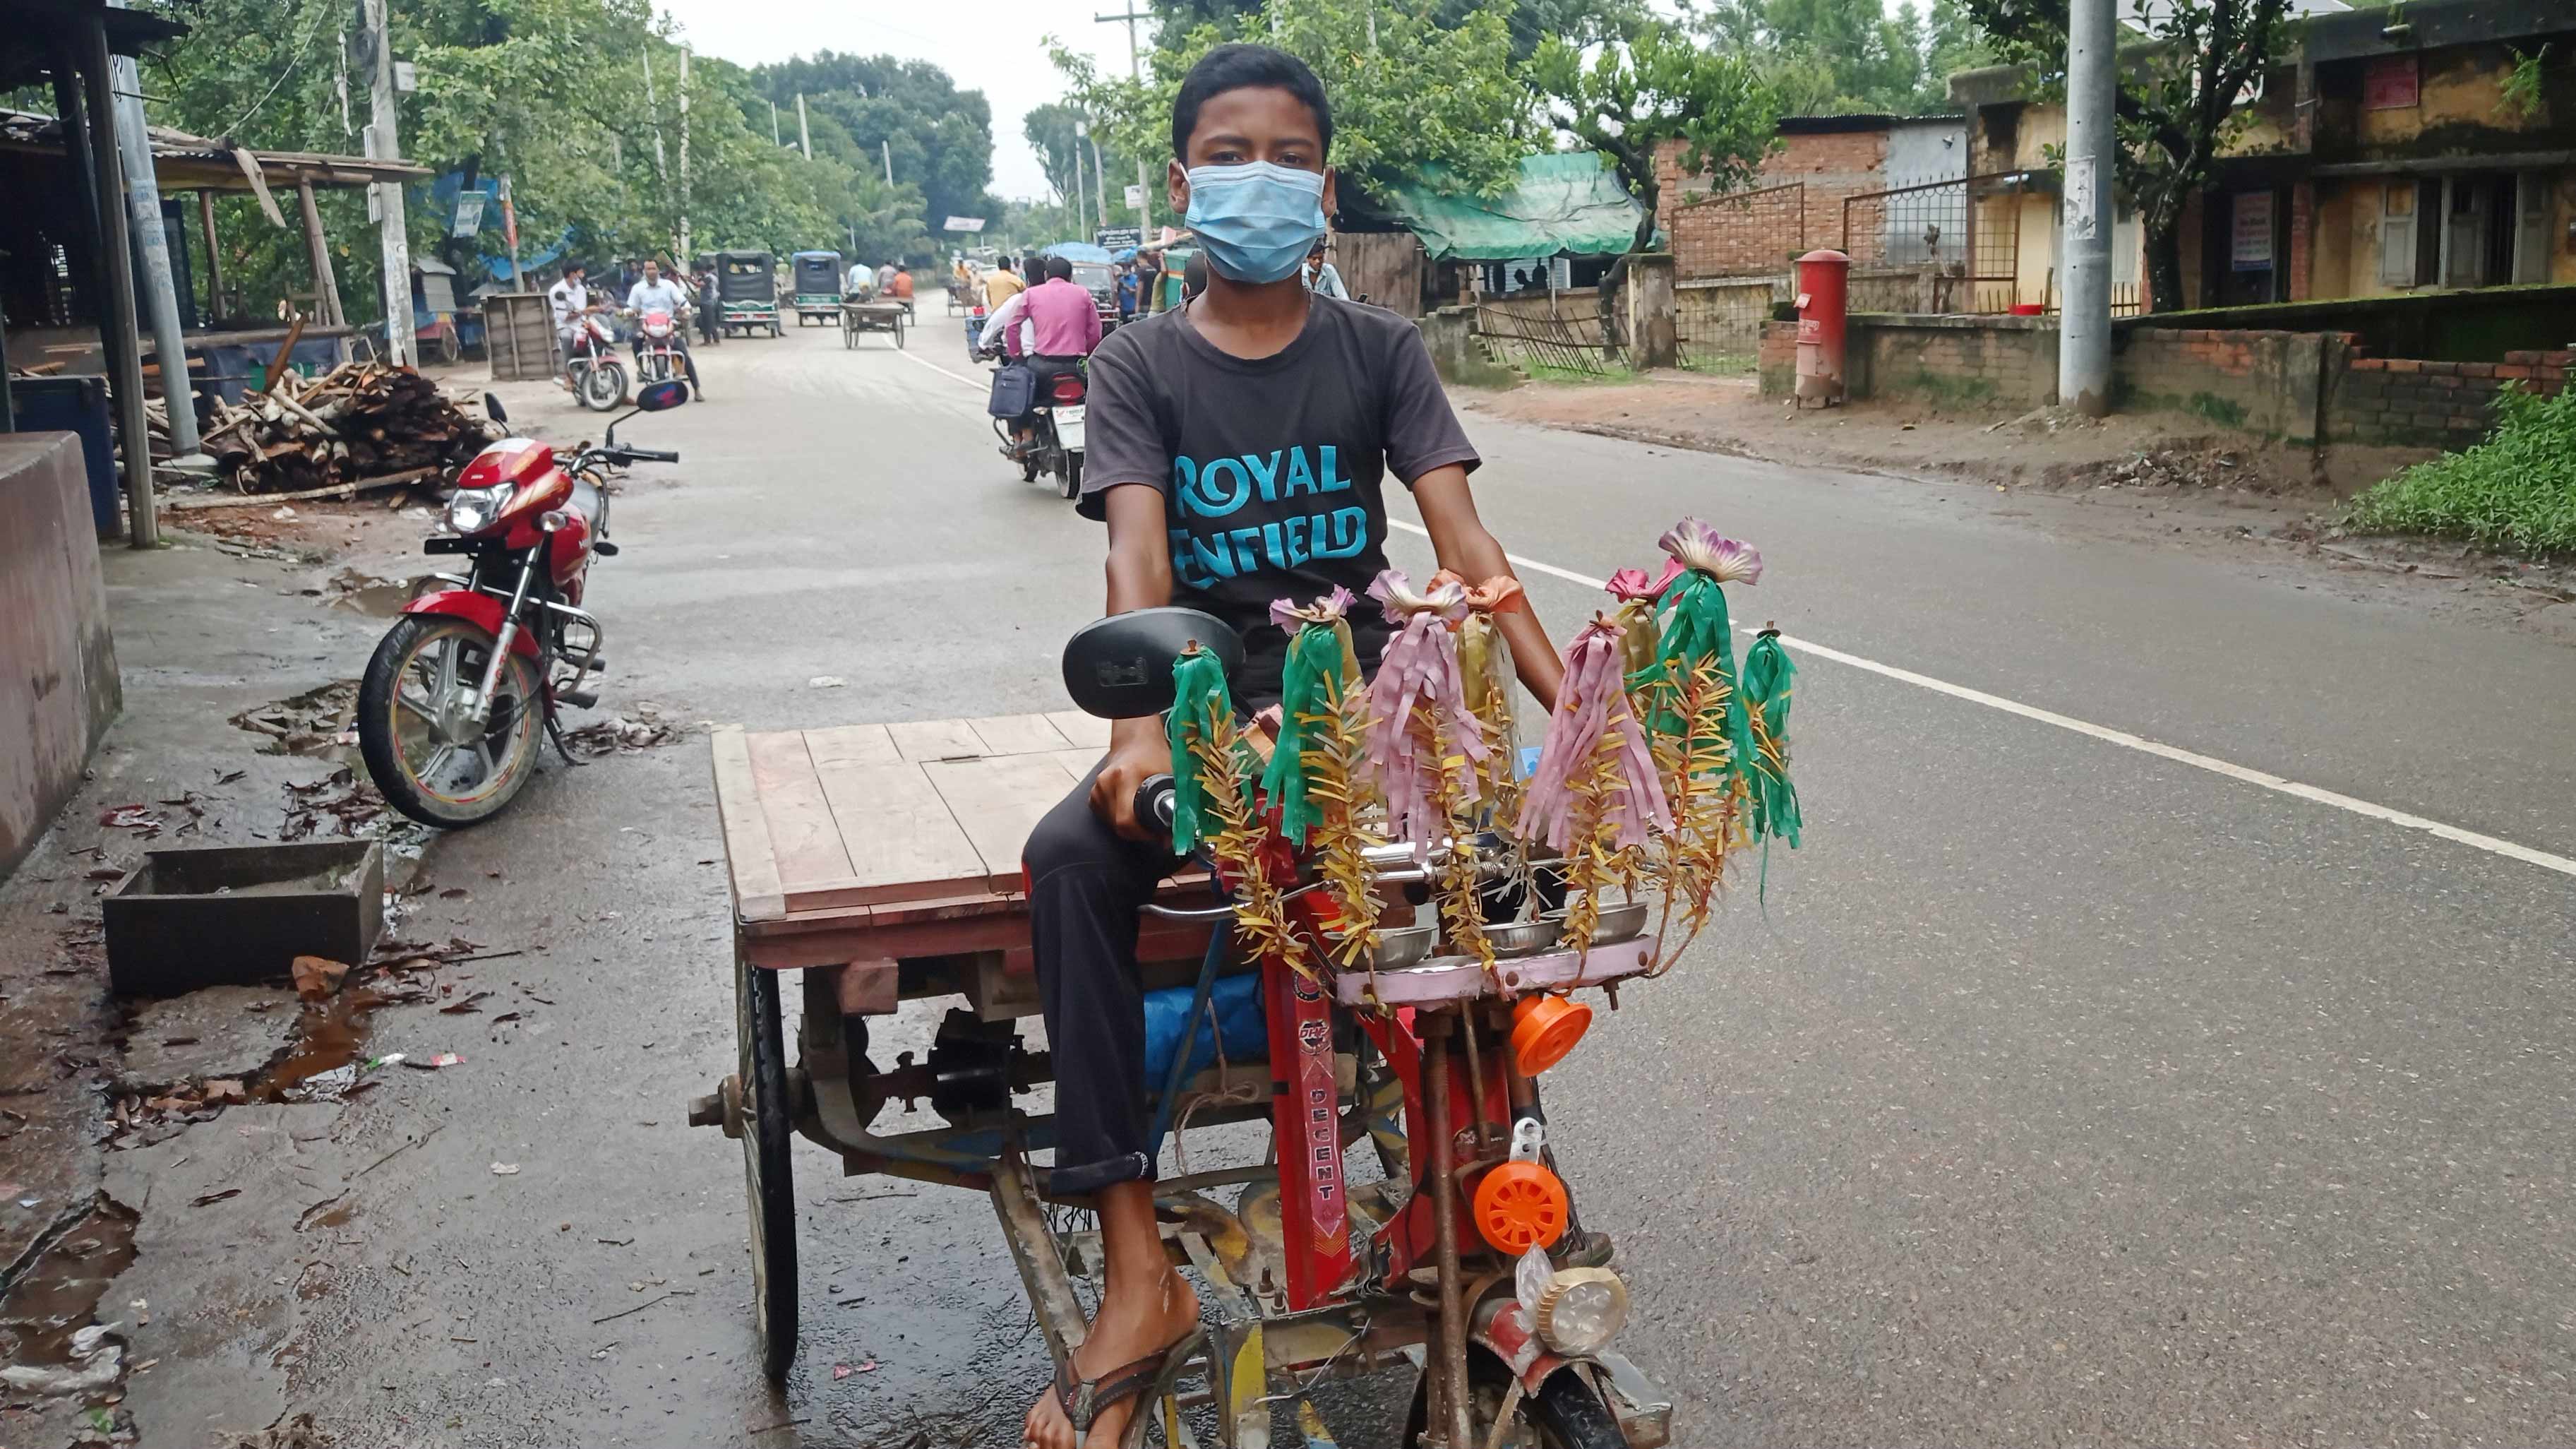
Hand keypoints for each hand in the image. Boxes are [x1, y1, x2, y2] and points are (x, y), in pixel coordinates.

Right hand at [1089, 718, 1166, 842]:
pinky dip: (1122, 821)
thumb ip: (1174, 803)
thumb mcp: (1169, 775)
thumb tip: (1177, 833)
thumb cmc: (1154, 755)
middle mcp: (1105, 784)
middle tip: (1158, 828)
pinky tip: (1134, 811)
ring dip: (1132, 828)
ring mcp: (1096, 791)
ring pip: (1113, 825)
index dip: (1145, 833)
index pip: (1126, 820)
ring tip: (1147, 817)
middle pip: (1120, 826)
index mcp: (1123, 776)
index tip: (1161, 833)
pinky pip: (1108, 820)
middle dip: (1141, 832)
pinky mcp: (1093, 797)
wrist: (1133, 741)